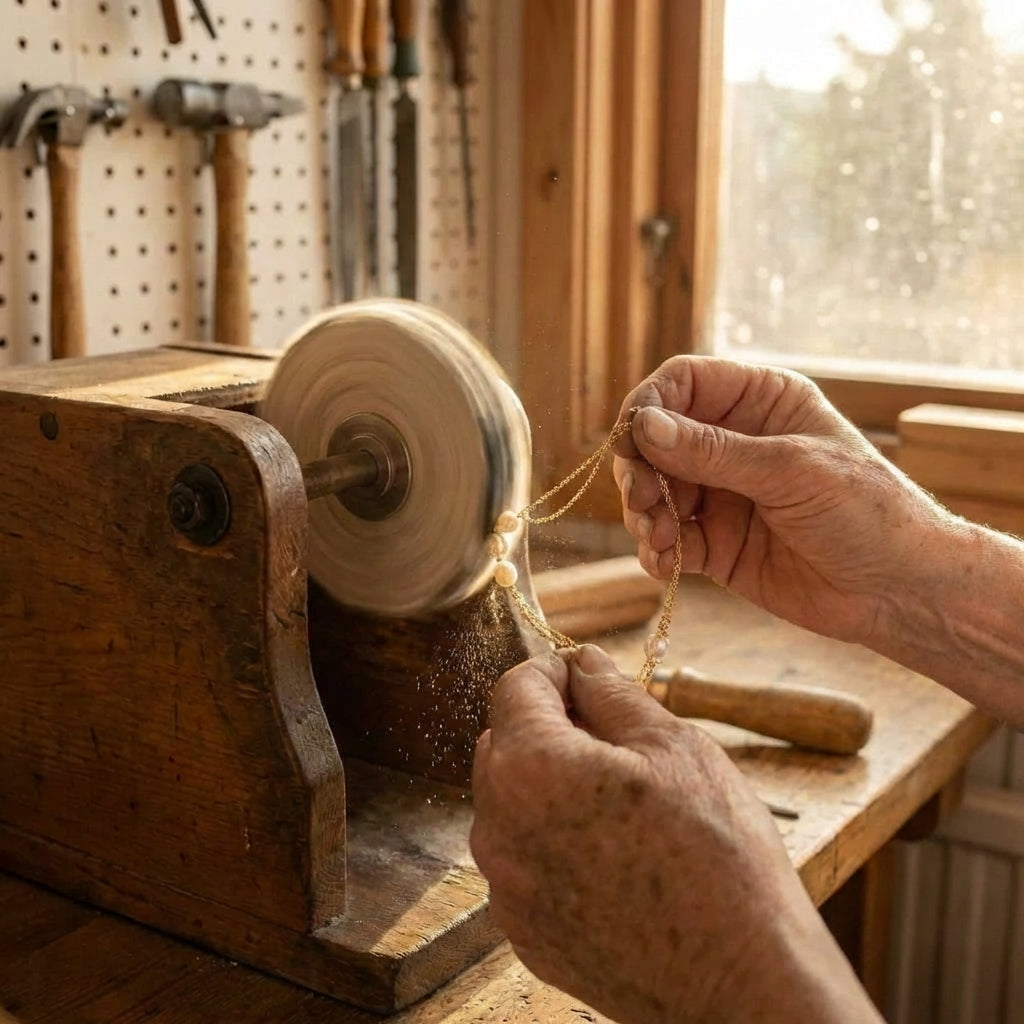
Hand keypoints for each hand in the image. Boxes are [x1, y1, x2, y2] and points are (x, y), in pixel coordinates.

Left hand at [471, 645, 876, 1023]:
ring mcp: (506, 889)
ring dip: (551, 785)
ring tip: (624, 804)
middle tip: (619, 742)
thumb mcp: (675, 746)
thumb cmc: (717, 857)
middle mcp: (496, 829)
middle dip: (551, 727)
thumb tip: (582, 662)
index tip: (590, 677)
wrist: (740, 983)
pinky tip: (615, 855)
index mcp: (528, 768)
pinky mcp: (524, 932)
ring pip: (512, 804)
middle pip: (505, 744)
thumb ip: (612, 693)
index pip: (515, 687)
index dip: (555, 671)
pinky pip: (524, 860)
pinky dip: (554, 842)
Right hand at [613, 356, 950, 646]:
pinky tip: (666, 565)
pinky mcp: (716, 545)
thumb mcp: (789, 471)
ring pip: (654, 493)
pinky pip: (668, 542)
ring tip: (658, 539)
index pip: (683, 384)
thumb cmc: (867, 512)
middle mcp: (733, 444)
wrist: (899, 591)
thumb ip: (713, 452)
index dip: (648, 405)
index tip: (629, 440)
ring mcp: (722, 496)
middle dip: (641, 470)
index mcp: (760, 403)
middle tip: (645, 500)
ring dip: (644, 515)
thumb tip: (643, 426)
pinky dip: (657, 553)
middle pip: (656, 441)